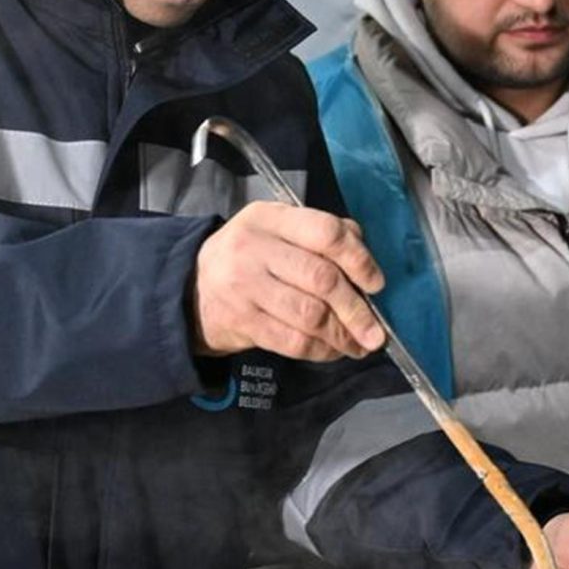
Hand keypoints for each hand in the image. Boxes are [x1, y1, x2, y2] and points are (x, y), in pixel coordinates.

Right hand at [191, 201, 388, 360]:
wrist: (192, 288)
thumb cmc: (250, 257)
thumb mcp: (278, 230)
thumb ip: (322, 233)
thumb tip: (365, 255)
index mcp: (270, 218)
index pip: (326, 233)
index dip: (359, 260)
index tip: (376, 284)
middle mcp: (254, 248)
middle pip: (322, 279)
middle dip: (357, 310)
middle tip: (376, 331)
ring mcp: (244, 286)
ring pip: (310, 315)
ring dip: (342, 336)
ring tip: (358, 344)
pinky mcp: (241, 321)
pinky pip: (293, 342)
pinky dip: (320, 351)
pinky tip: (332, 350)